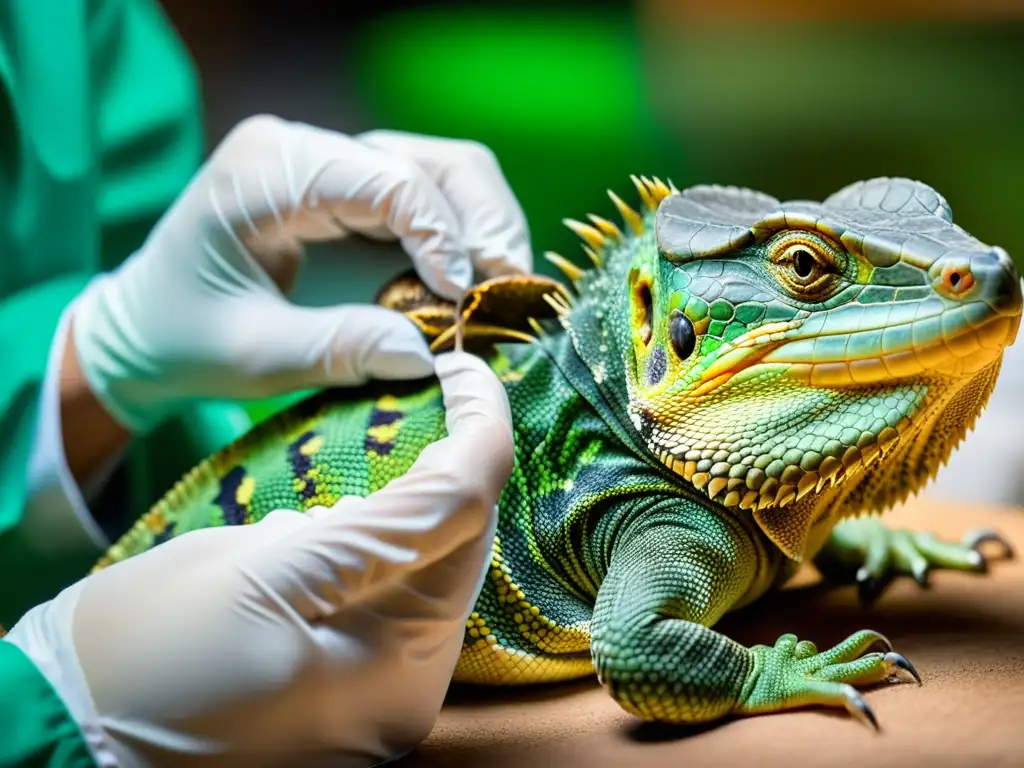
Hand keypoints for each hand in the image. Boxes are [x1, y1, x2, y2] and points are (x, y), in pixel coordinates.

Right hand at [6, 352, 513, 766]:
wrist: (67, 736)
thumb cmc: (135, 658)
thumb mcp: (250, 573)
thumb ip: (369, 528)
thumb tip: (455, 469)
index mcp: (390, 666)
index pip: (465, 520)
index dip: (478, 432)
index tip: (463, 369)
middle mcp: (404, 690)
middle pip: (460, 545)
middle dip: (456, 464)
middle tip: (437, 395)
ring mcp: (379, 695)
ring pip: (432, 569)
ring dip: (424, 502)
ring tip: (403, 438)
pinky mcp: (352, 688)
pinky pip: (394, 599)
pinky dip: (387, 546)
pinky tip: (360, 511)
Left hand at [70, 116, 531, 435]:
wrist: (145, 331)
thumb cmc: (183, 339)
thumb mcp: (252, 356)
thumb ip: (338, 349)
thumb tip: (430, 356)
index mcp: (269, 168)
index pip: (386, 179)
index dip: (439, 236)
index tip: (462, 301)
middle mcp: (307, 149)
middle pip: (432, 162)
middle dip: (479, 226)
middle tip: (501, 294)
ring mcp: (334, 165)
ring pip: (446, 173)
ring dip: (482, 230)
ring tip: (495, 292)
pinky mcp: (354, 193)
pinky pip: (430, 199)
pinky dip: (462, 240)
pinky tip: (468, 288)